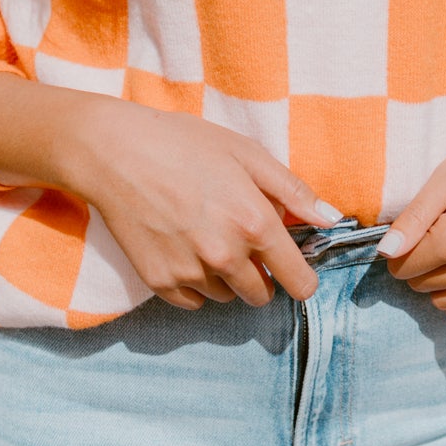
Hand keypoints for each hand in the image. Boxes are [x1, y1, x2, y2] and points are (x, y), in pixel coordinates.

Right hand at [0, 77, 340, 309]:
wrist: (114, 152)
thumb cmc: (184, 144)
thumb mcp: (246, 153)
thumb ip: (292, 191)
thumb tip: (331, 219)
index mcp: (255, 223)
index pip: (299, 282)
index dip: (302, 277)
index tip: (294, 268)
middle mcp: (226, 256)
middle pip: (262, 295)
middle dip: (260, 274)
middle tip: (239, 238)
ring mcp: (190, 273)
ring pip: (226, 296)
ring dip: (225, 277)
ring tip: (204, 234)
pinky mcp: (159, 282)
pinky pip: (193, 301)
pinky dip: (194, 283)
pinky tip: (182, 247)